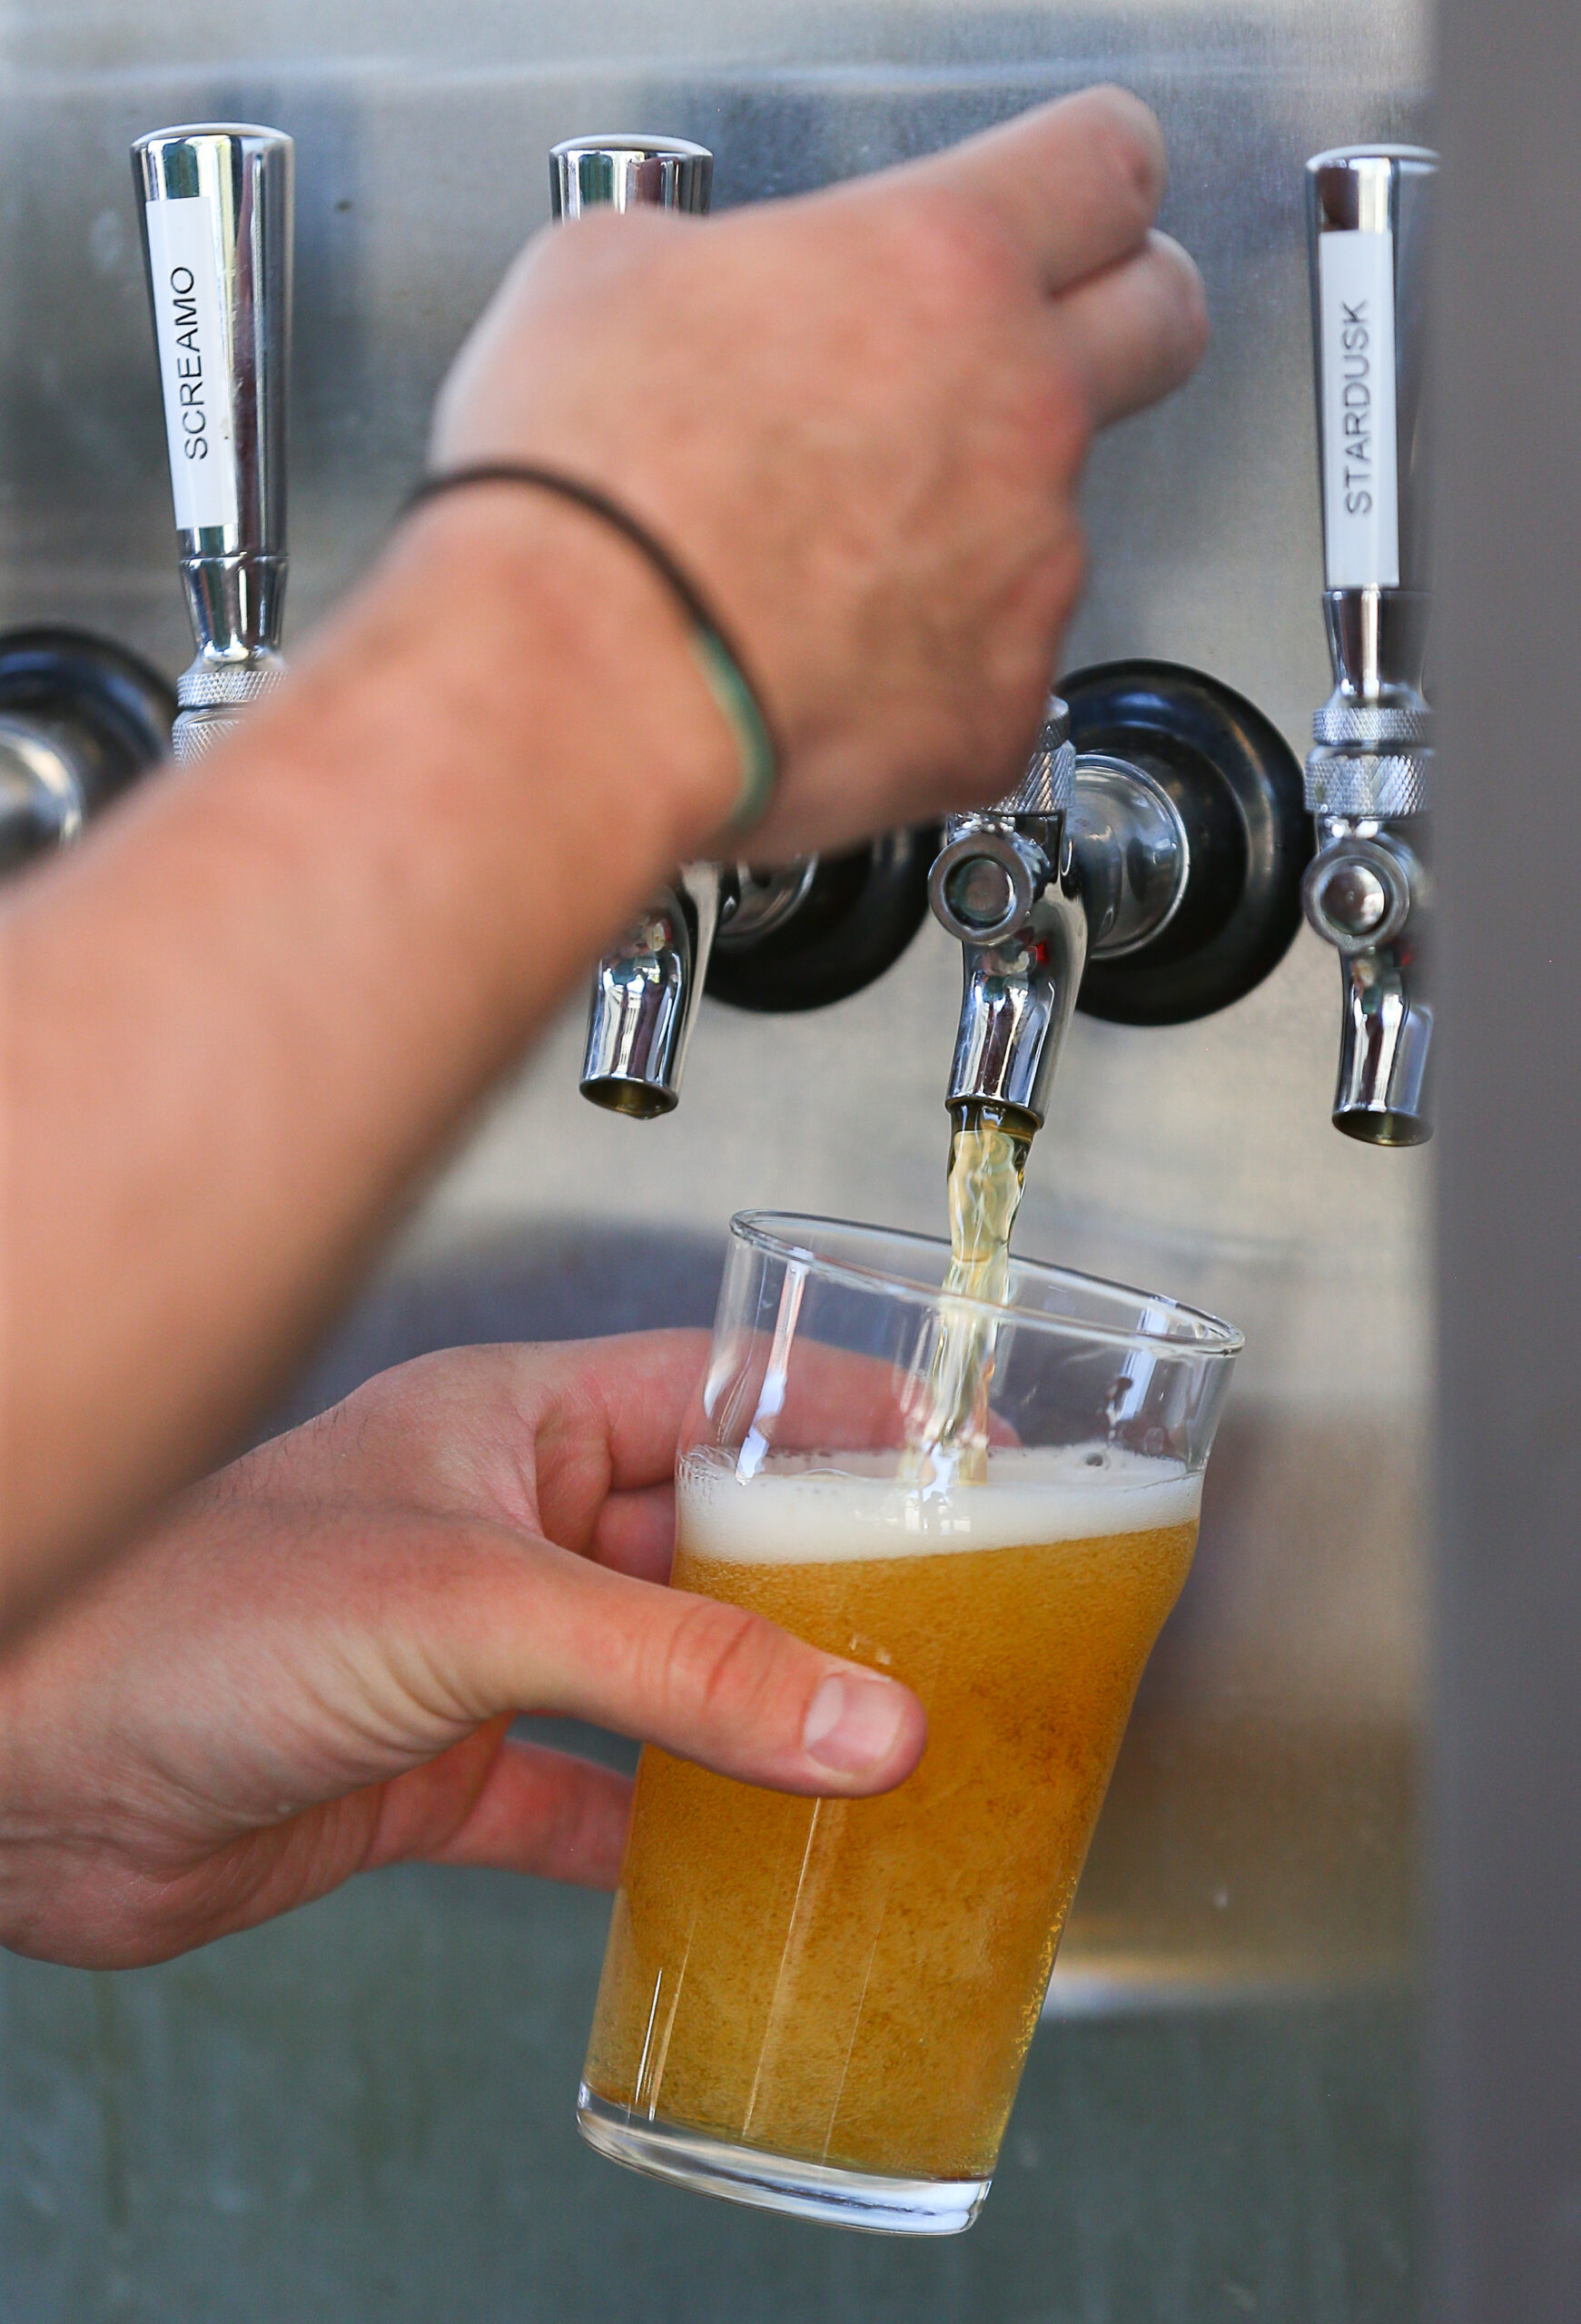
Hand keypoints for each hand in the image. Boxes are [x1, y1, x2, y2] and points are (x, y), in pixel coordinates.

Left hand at [0, 1334, 924, 1968]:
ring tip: (872, 1741)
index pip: (712, 1392)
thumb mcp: (475, 1611)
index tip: (958, 1446)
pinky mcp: (432, 1768)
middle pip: (696, 1541)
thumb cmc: (193, 1614)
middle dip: (815, 1583)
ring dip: (748, 1712)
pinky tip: (725, 1860)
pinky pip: (578, 1797)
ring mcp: (468, 1651)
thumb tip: (865, 1715)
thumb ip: (680, 1670)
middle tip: (944, 1619)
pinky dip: (653, 1833)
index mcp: (506, 1424)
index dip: (837, 1413)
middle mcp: (495, 1527)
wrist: (26, 1773)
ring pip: (651, 1674)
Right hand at [432, 87, 1206, 858]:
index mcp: (941, 266)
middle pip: (1161, 325)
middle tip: (1040, 346)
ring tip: (830, 564)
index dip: (1091, 173)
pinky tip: (825, 668)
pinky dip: (924, 672)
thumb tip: (717, 291)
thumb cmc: (587, 489)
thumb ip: (719, 260)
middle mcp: (1021, 412)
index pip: (1100, 165)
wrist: (580, 681)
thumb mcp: (607, 273)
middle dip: (1121, 321)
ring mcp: (1028, 571)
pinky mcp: (999, 711)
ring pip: (1049, 526)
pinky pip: (991, 676)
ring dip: (969, 530)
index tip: (1081, 195)